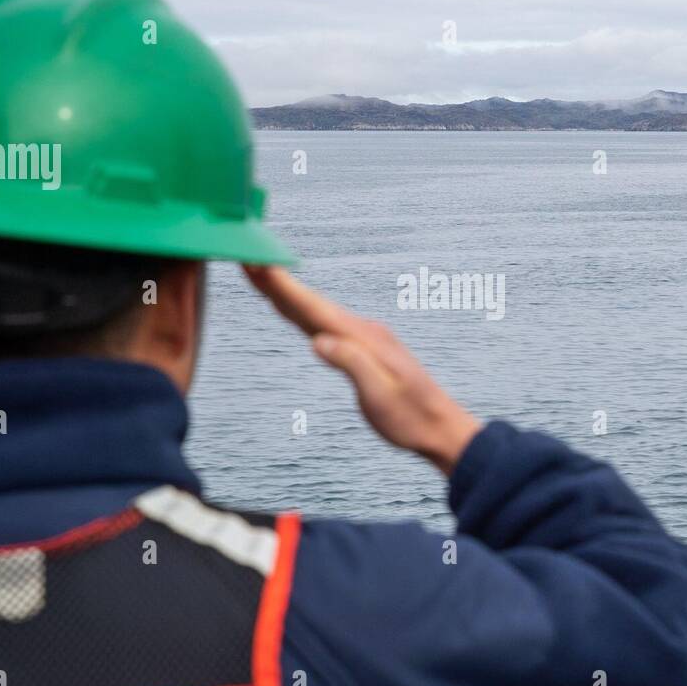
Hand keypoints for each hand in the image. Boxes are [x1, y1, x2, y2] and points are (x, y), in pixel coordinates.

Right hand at [243, 265, 482, 475]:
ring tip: (259, 275)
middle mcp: (361, 331)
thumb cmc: (410, 417)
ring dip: (287, 293)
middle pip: (310, 303)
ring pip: (316, 311)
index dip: (283, 287)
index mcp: (362, 339)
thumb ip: (351, 364)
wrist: (440, 427)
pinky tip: (293, 309)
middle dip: (276, 281)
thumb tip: (318, 341)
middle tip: (246, 258)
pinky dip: (303, 311)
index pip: (314, 308)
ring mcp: (363, 338)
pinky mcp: (363, 348)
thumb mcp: (379, 396)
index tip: (258, 263)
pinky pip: (325, 323)